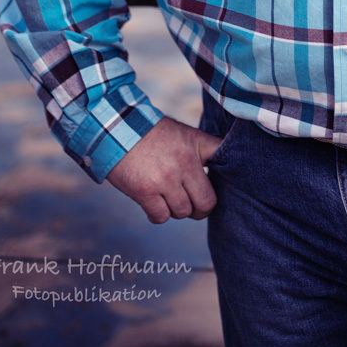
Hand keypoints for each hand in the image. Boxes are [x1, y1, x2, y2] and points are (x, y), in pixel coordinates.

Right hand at [106, 116, 221, 223]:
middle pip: (206, 203)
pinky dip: (159, 214)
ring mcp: (165, 179)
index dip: (228, 177)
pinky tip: (155, 204)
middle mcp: (184, 164)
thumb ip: (204, 149)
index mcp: (196, 147)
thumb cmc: (153, 133)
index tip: (220, 184)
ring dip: (177, 210)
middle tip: (194, 206)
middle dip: (201, 209)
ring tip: (169, 198)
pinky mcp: (145, 192)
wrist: (118, 129)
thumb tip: (224, 163)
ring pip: (183, 212)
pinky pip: (161, 216)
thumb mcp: (184, 134)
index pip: (224, 161)